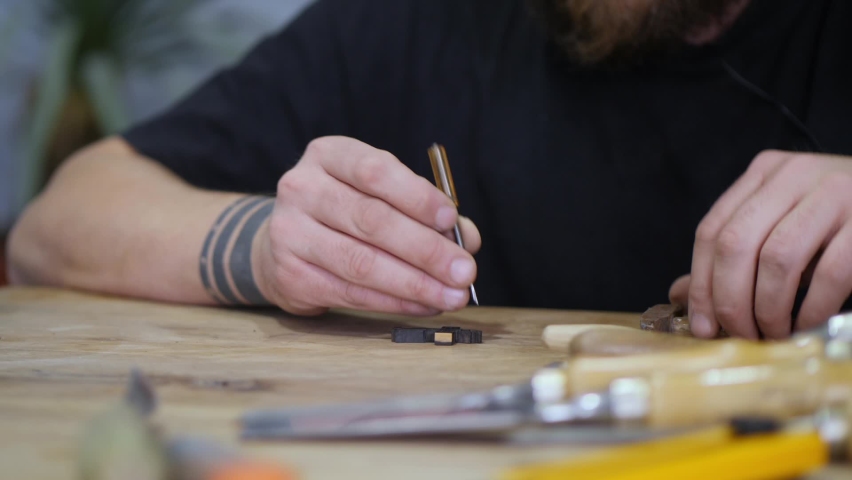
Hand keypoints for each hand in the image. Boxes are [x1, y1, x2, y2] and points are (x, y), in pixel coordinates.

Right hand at [255, 136, 479, 315]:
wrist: (284, 243)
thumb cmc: (346, 211)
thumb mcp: (381, 193)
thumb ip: (425, 211)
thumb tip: (466, 239)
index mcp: (329, 155)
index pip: (375, 171)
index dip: (416, 196)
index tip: (450, 220)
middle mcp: (302, 189)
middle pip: (372, 220)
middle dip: (426, 250)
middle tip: (464, 271)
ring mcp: (290, 233)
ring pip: (362, 263)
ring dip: (415, 283)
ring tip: (452, 295)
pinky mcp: (290, 275)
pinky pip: (351, 293)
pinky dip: (395, 302)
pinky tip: (424, 304)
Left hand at [685, 150, 851, 338]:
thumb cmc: (837, 218)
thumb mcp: (780, 225)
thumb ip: (734, 255)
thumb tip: (681, 294)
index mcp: (764, 173)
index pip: (712, 231)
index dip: (702, 284)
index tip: (703, 324)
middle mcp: (794, 176)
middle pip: (736, 244)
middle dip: (730, 301)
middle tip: (739, 334)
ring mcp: (835, 193)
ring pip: (778, 259)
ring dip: (769, 308)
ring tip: (772, 332)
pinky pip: (831, 273)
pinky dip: (811, 308)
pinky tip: (805, 323)